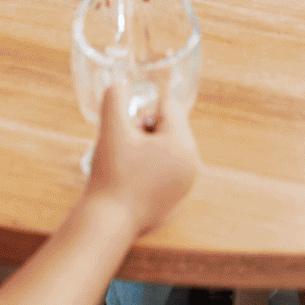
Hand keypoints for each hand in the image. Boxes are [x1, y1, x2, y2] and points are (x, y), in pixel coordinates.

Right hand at [84, 78, 199, 235]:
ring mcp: (187, 180)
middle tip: (123, 143)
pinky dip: (149, 162)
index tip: (125, 124)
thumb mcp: (111, 128)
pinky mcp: (178, 194)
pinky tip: (131, 174)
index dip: (142, 107)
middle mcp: (192, 162)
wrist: (111, 217)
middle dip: (144, 127)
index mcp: (182, 143)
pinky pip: (167, 164)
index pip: (168, 106)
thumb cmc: (113, 172)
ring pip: (167, 145)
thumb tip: (119, 86)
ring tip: (126, 159)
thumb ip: (115, 98)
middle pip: (169, 125)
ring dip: (146, 144)